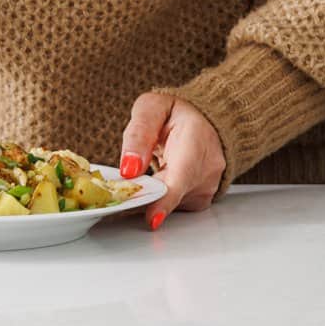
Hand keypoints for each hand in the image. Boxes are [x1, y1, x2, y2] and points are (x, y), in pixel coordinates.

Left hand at [119, 93, 225, 230]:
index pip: (182, 176)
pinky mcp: (199, 202)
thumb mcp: (151, 107)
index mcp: (196, 139)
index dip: (165, 200)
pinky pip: (171, 206)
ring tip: (139, 176)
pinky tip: (152, 184)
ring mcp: (206, 188)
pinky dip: (156, 200)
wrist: (204, 121)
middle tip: (118, 191)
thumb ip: (139, 134)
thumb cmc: (176, 114)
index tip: (151, 218)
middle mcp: (206, 169)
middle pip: (170, 195)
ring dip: (147, 197)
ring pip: (168, 204)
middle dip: (141, 197)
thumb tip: (130, 168)